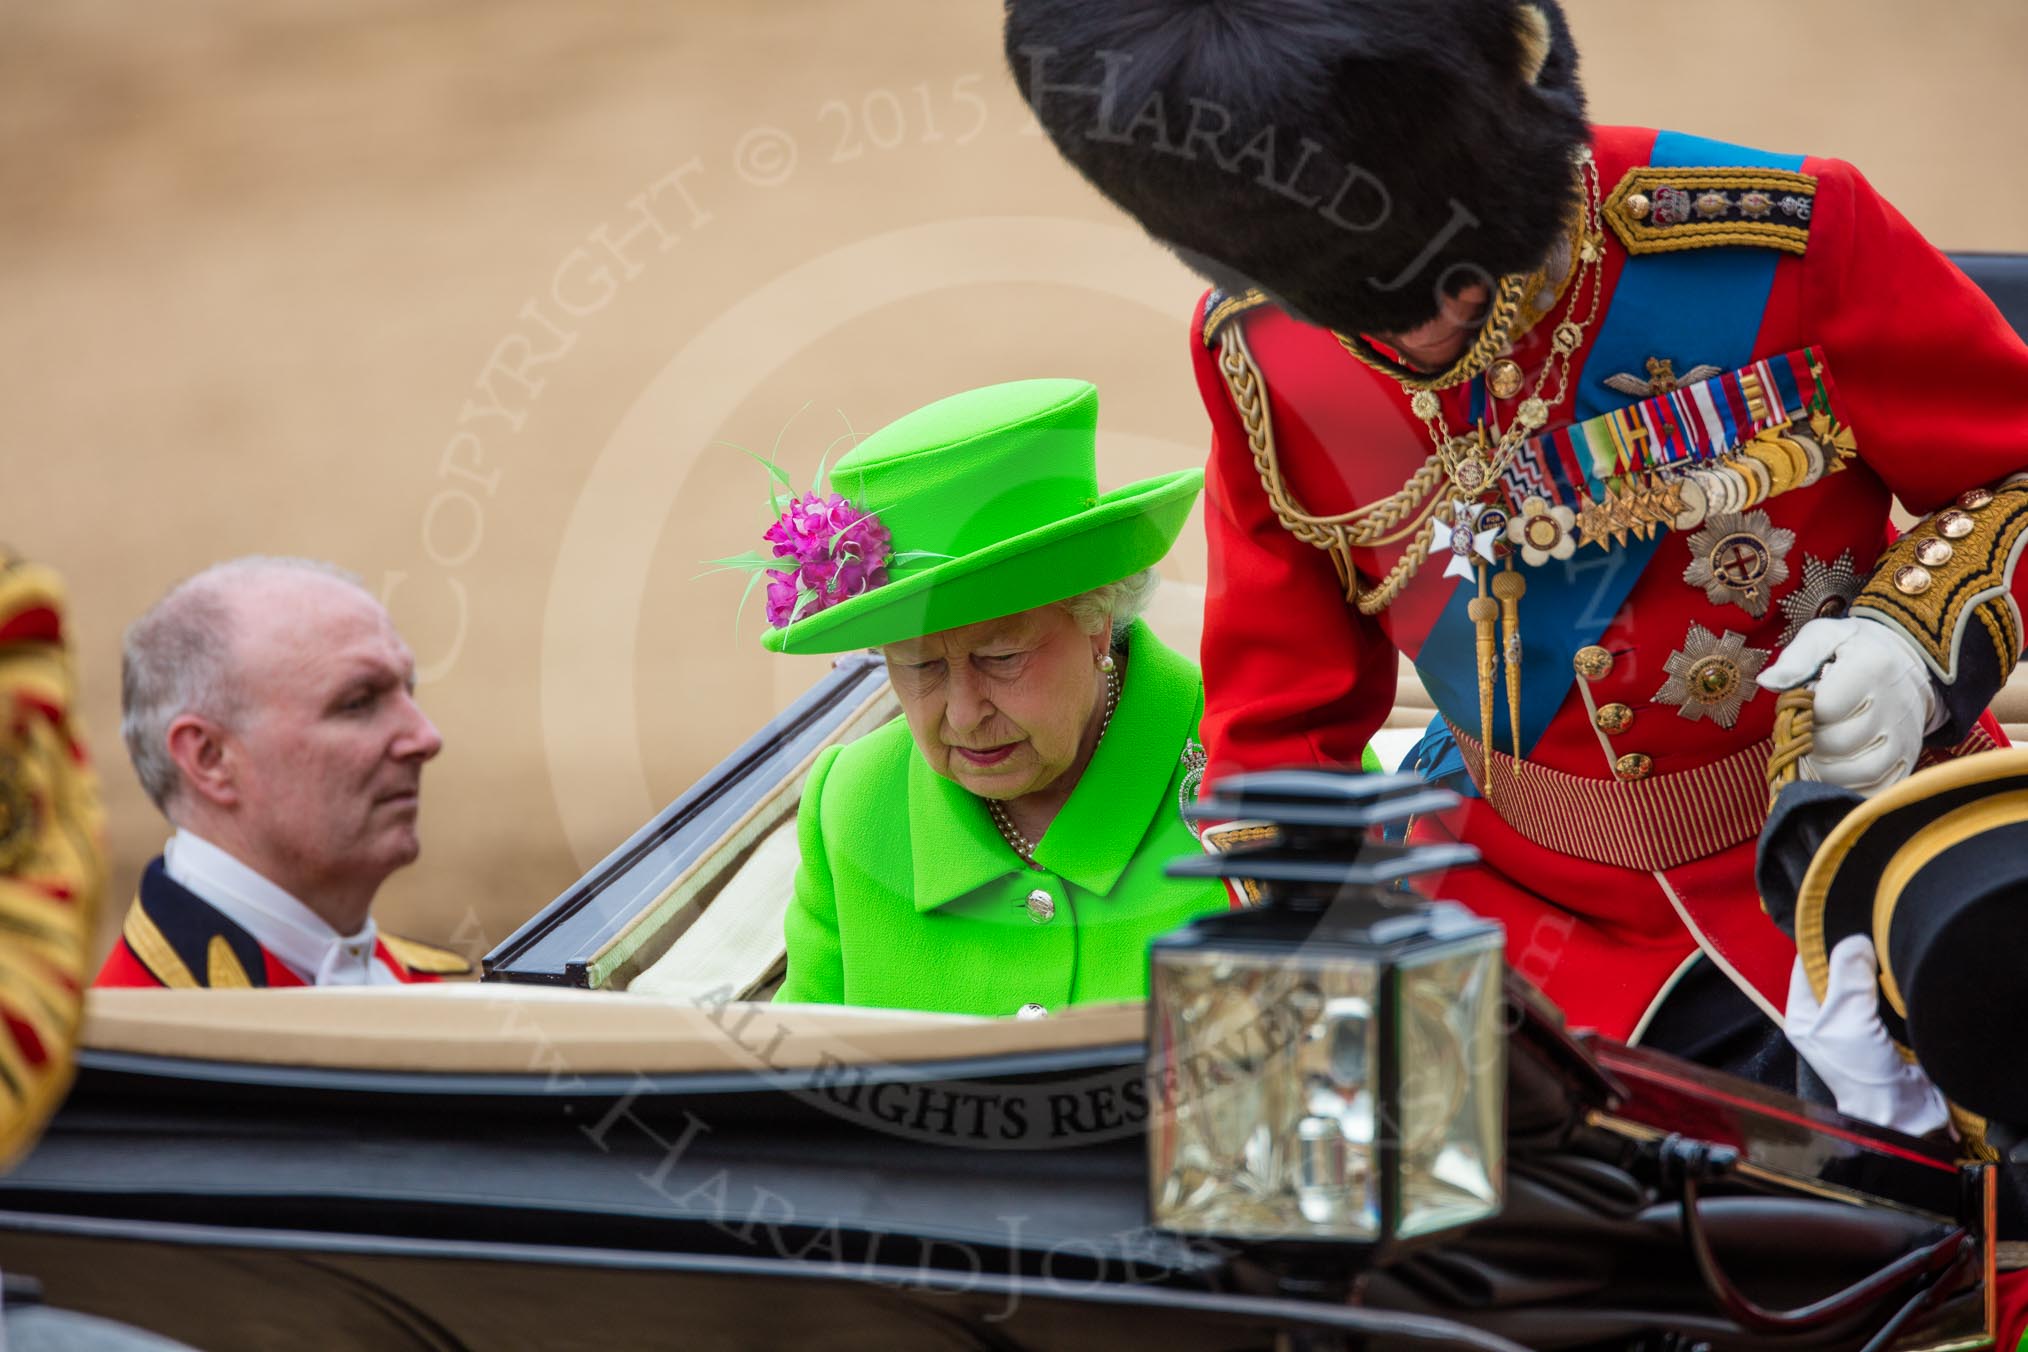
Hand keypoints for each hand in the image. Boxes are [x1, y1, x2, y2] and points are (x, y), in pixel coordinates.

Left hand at [1757, 617, 1940, 794]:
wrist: (1907, 661)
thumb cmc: (1854, 650)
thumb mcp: (1824, 636)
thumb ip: (1796, 658)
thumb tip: (1767, 681)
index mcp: (1871, 669)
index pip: (1826, 708)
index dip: (1803, 713)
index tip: (1801, 707)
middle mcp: (1894, 706)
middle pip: (1840, 743)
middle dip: (1810, 743)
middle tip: (1803, 733)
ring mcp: (1905, 736)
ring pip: (1861, 772)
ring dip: (1827, 772)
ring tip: (1815, 755)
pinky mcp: (1908, 758)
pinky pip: (1880, 788)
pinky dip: (1851, 790)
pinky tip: (1834, 776)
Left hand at [1784, 934, 1948, 1135]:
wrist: (1903, 1112)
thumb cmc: (1862, 1073)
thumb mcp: (1847, 1018)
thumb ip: (1848, 977)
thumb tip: (1855, 942)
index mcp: (1803, 1015)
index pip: (1807, 966)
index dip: (1824, 947)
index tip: (1845, 926)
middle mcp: (1825, 1017)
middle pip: (1837, 972)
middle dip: (1854, 957)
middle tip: (1873, 939)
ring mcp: (1855, 1023)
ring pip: (1864, 982)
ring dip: (1877, 972)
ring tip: (1888, 955)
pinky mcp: (1884, 1028)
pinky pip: (1887, 996)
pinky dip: (1894, 986)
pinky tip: (1901, 976)